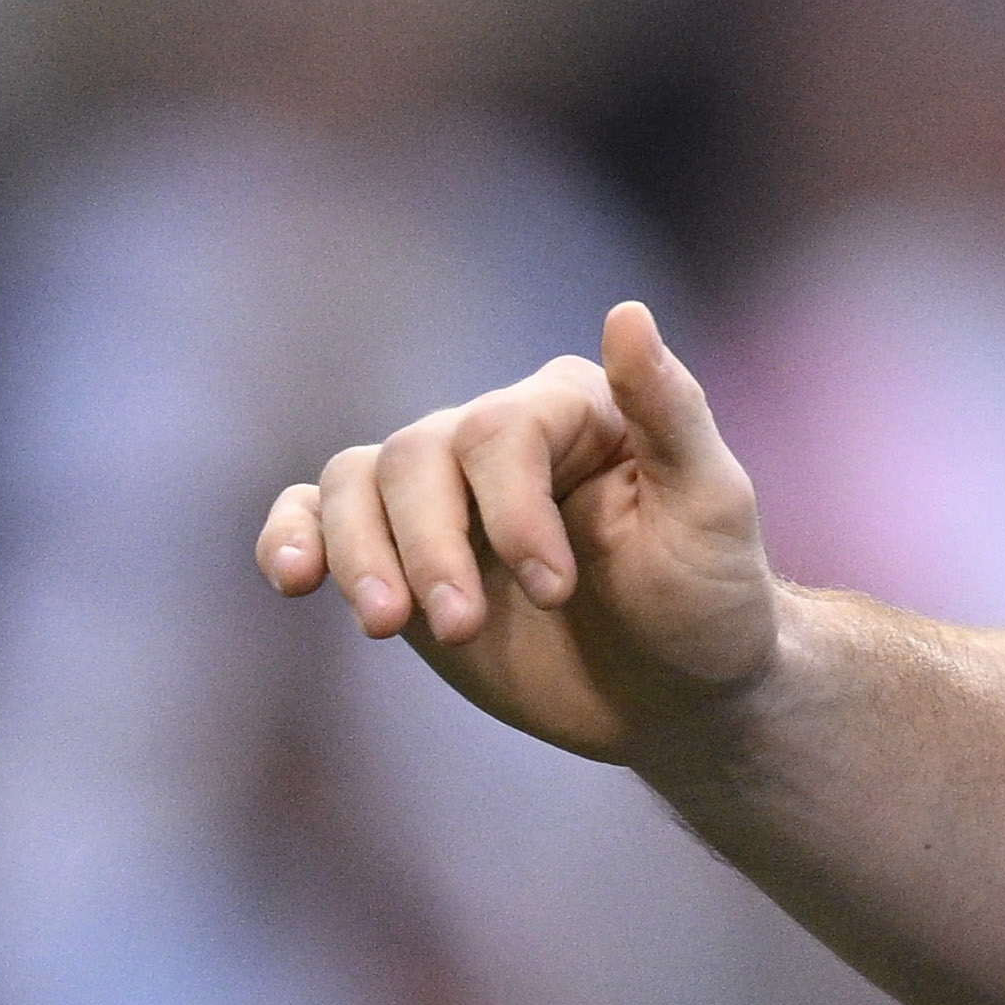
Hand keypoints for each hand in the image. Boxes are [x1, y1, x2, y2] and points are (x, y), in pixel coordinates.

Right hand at [256, 299, 783, 768]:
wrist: (680, 692)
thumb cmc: (709, 596)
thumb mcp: (712, 509)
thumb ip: (671, 413)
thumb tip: (627, 312)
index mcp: (571, 407)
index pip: (498, 433)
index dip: (510, 511)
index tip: (554, 591)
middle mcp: (495, 437)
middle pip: (415, 457)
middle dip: (431, 547)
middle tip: (464, 629)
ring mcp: (442, 496)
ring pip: (355, 484)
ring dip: (359, 554)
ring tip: (388, 626)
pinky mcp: (400, 552)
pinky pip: (318, 518)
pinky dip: (293, 537)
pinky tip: (293, 579)